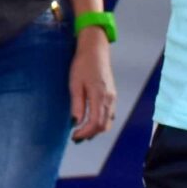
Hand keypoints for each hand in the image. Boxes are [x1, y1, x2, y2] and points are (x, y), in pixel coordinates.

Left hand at [68, 26, 117, 141]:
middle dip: (90, 134)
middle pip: (103, 125)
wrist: (95, 50)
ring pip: (108, 121)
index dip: (85, 133)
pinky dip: (101, 122)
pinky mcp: (112, 95)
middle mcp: (109, 99)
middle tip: (76, 137)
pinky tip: (91, 122)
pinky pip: (109, 115)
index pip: (95, 123)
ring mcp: (112, 98)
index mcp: (100, 96)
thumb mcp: (75, 84)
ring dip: (96, 130)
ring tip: (82, 132)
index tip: (74, 136)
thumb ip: (77, 104)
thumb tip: (76, 122)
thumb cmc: (82, 65)